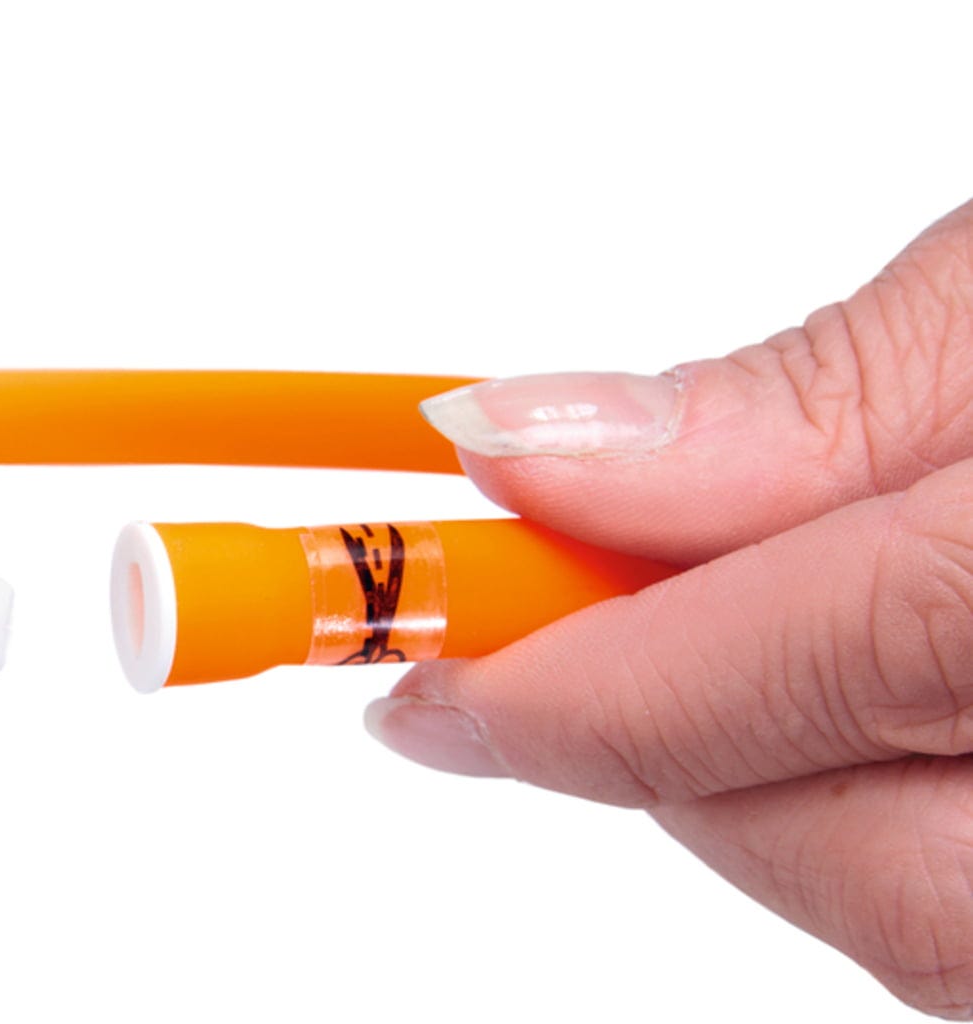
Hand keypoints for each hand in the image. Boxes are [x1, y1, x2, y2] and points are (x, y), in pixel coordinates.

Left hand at [368, 198, 972, 1017]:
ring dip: (776, 807)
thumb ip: (823, 395)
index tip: (419, 678)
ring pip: (934, 935)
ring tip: (735, 662)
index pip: (867, 654)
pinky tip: (878, 729)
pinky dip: (889, 844)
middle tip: (551, 658)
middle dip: (675, 756)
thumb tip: (537, 449)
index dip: (601, 678)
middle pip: (886, 865)